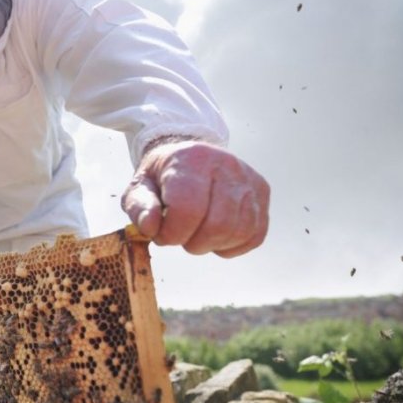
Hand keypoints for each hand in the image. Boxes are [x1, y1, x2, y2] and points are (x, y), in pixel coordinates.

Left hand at [121, 140, 269, 256]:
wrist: (189, 157)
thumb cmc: (162, 176)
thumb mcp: (140, 187)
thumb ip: (140, 207)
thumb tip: (149, 228)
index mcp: (192, 159)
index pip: (188, 209)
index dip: (172, 233)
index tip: (161, 234)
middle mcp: (226, 165)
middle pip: (218, 225)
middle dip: (193, 243)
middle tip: (179, 235)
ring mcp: (249, 179)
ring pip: (239, 232)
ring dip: (212, 245)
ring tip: (196, 234)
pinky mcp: (262, 193)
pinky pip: (254, 236)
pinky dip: (231, 246)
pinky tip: (214, 236)